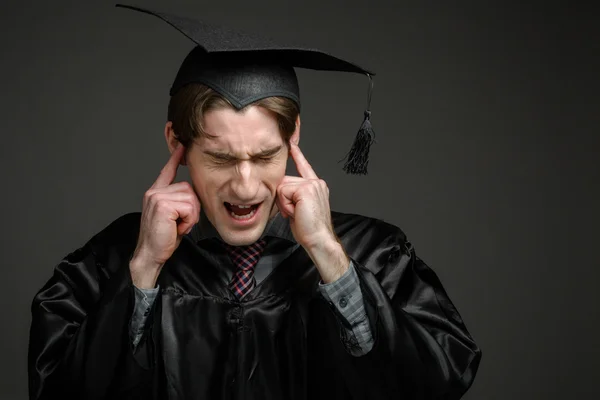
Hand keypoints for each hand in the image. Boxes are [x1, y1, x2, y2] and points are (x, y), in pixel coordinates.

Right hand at [130, 144, 200, 287]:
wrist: (150, 254)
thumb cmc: (162, 239)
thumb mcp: (172, 217)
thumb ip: (178, 203)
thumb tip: (192, 196)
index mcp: (156, 193)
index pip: (167, 171)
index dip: (175, 158)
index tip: (182, 146)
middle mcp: (154, 192)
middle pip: (189, 189)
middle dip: (192, 209)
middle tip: (180, 223)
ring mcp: (157, 197)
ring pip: (191, 199)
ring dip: (190, 216)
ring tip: (177, 226)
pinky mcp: (162, 204)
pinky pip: (189, 207)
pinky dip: (188, 221)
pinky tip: (176, 228)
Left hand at [276, 142, 348, 282]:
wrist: (318, 239)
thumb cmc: (308, 228)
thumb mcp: (299, 208)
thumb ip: (292, 195)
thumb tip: (280, 189)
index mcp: (316, 186)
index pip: (304, 167)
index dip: (297, 155)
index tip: (291, 143)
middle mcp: (316, 182)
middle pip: (284, 181)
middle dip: (284, 199)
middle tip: (296, 213)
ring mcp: (312, 184)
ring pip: (282, 187)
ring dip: (285, 203)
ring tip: (297, 213)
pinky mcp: (306, 188)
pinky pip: (283, 192)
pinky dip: (286, 205)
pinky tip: (297, 212)